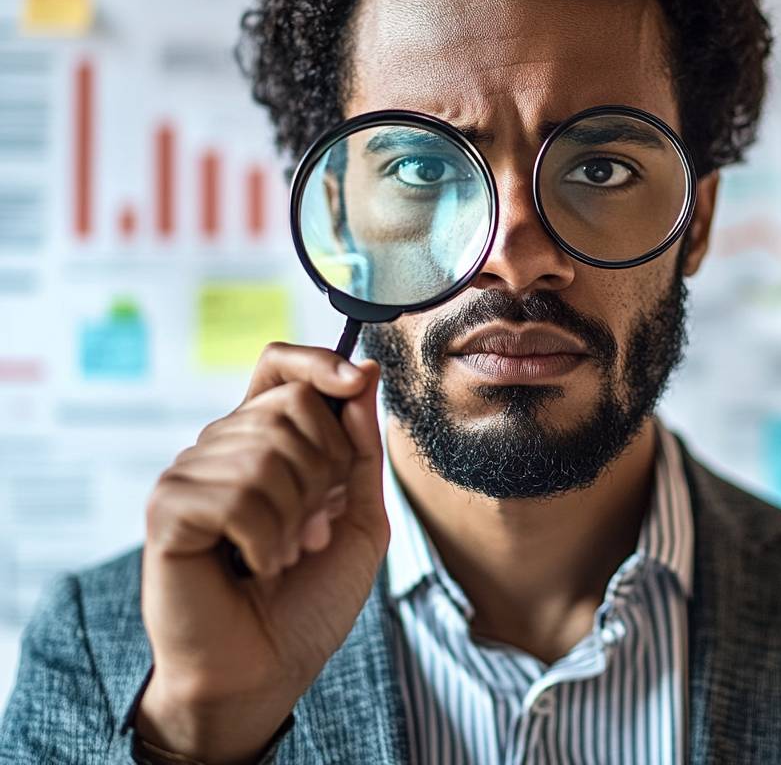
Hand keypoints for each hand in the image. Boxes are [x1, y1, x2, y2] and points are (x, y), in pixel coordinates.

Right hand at [135, 343, 387, 761]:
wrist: (268, 670)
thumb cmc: (310, 596)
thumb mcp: (361, 515)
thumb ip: (362, 448)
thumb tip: (362, 373)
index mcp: (264, 439)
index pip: (278, 364)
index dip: (317, 361)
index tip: (354, 380)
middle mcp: (222, 445)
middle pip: (291, 404)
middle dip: (326, 471)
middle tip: (313, 527)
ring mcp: (190, 471)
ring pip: (269, 453)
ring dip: (296, 517)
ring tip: (281, 555)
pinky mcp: (168, 507)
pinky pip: (238, 496)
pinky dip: (265, 542)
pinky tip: (254, 568)